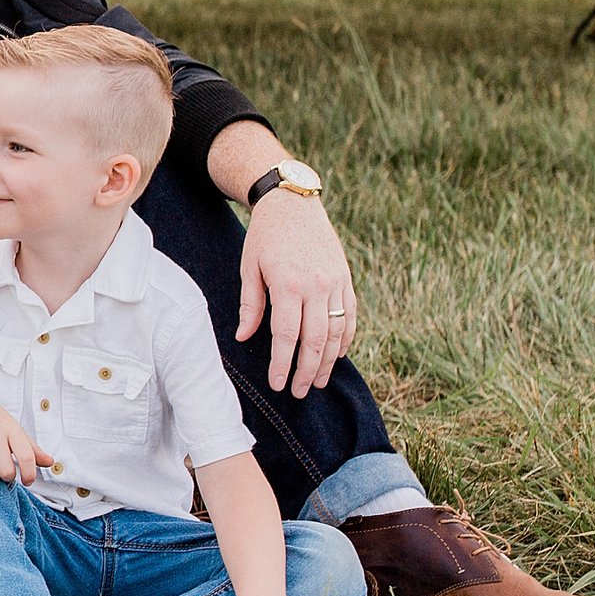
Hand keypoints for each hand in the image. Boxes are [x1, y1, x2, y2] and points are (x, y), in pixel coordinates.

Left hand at [236, 191, 356, 395]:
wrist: (293, 203)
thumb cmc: (265, 236)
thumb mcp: (249, 266)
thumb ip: (250, 304)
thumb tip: (244, 337)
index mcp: (288, 283)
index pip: (287, 335)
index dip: (283, 364)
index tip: (278, 384)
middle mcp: (316, 285)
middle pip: (315, 340)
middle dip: (307, 371)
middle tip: (300, 392)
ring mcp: (335, 282)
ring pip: (337, 332)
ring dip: (328, 361)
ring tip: (318, 380)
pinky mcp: (346, 279)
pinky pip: (350, 316)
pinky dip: (346, 339)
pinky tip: (337, 355)